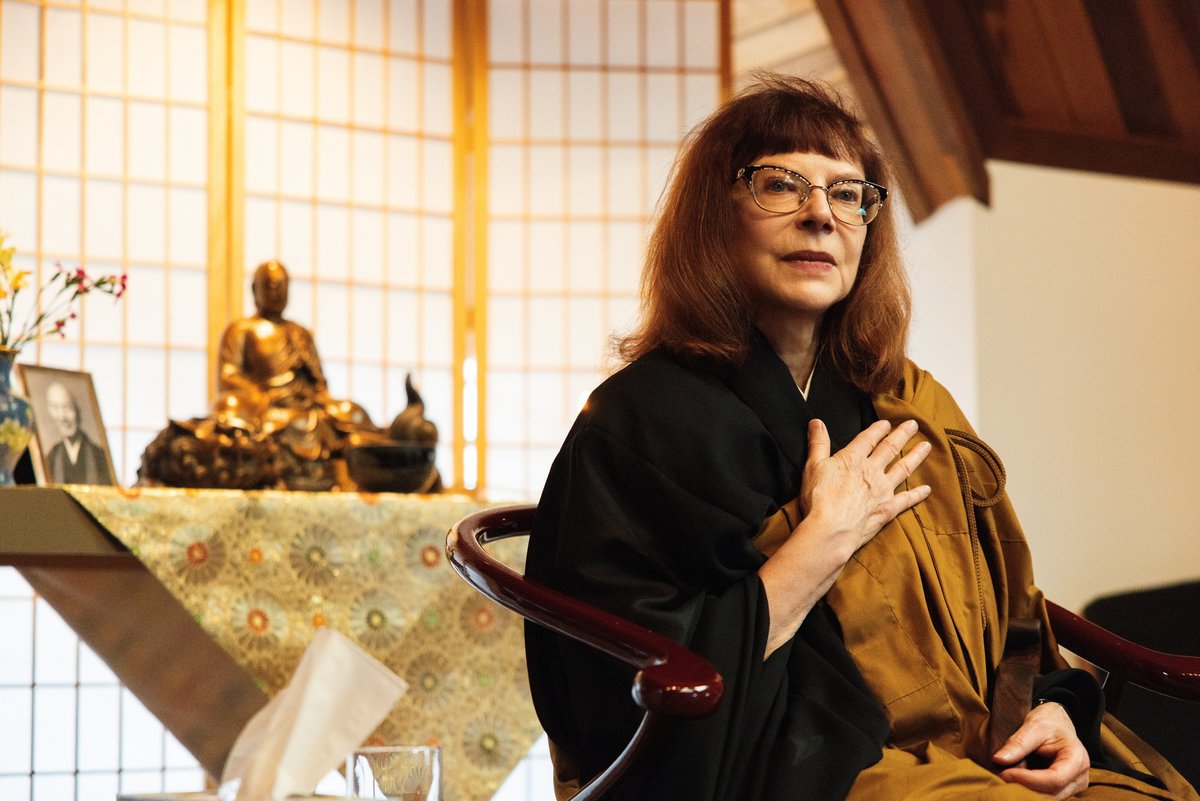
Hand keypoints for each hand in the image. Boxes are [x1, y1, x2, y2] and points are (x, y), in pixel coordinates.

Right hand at [799, 418, 931, 560]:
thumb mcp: (813, 466)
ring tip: (926, 446)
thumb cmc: (819, 499)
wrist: (831, 529)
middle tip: (913, 425)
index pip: (868, 438)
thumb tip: (816, 422)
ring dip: (915, 456)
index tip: (887, 423)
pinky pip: (907, 499)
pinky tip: (927, 489)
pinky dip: (917, 494)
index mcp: (853, 459)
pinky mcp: (888, 509)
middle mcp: (872, 471)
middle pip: (890, 449)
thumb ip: (818, 443)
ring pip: (903, 469)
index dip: (878, 429)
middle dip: (902, 435)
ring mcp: (883, 490)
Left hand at [993, 702, 1089, 798]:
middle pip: (1052, 792)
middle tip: (1001, 776)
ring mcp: (1073, 786)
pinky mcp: (1063, 789)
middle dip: (1025, 788)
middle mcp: (1080, 777)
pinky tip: (1014, 782)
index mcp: (1077, 758)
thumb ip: (1018, 743)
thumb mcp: (1033, 726)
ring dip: (1026, 791)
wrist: (1057, 722)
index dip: (1029, 780)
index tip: (1004, 773)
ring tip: (1006, 778)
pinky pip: (1046, 795)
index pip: (1055, 778)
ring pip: (1049, 797)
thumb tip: (998, 760)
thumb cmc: (1049, 722)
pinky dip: (1029, 791)